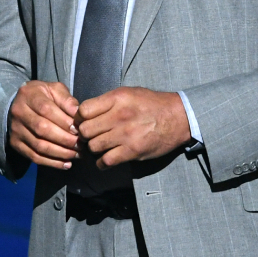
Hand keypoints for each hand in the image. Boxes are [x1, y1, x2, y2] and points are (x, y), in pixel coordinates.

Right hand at [8, 80, 79, 169]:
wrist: (20, 104)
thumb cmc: (43, 97)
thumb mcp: (55, 90)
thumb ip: (67, 100)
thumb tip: (79, 115)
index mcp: (29, 95)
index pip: (46, 110)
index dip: (64, 122)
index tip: (79, 130)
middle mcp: (19, 112)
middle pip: (42, 129)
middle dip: (65, 139)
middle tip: (81, 145)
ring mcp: (15, 130)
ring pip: (39, 146)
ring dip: (61, 153)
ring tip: (77, 155)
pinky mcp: (15, 144)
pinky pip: (34, 157)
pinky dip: (52, 163)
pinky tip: (67, 163)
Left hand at [75, 87, 190, 168]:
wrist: (178, 117)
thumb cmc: (151, 104)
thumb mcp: (128, 93)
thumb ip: (107, 102)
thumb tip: (84, 112)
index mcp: (117, 98)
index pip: (83, 110)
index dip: (80, 118)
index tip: (84, 121)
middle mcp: (119, 116)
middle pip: (85, 130)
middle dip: (85, 135)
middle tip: (90, 136)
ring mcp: (126, 135)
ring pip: (94, 146)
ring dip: (94, 149)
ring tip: (100, 147)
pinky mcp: (133, 151)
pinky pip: (107, 161)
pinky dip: (102, 163)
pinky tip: (105, 159)